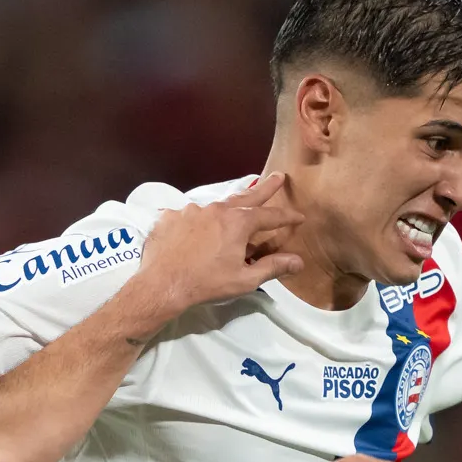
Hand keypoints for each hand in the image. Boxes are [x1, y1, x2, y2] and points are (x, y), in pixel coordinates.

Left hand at [126, 175, 305, 328]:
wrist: (162, 285)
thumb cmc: (206, 284)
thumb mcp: (244, 280)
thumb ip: (272, 267)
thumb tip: (298, 261)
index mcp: (238, 223)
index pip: (270, 215)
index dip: (286, 217)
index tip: (299, 216)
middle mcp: (216, 209)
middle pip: (246, 196)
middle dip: (265, 187)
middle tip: (277, 176)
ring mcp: (191, 210)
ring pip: (214, 207)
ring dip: (226, 209)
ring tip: (232, 212)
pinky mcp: (170, 217)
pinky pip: (188, 217)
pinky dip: (196, 223)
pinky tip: (193, 234)